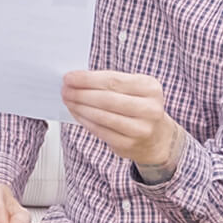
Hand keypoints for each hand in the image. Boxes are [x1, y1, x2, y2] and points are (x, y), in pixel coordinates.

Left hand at [61, 70, 178, 166]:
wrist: (157, 137)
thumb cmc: (139, 107)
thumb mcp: (133, 89)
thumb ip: (109, 82)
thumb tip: (76, 79)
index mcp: (150, 88)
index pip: (113, 80)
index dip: (87, 79)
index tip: (69, 77)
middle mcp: (149, 108)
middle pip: (107, 98)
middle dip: (81, 93)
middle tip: (65, 90)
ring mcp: (140, 129)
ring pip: (102, 116)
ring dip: (80, 107)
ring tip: (68, 100)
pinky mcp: (129, 144)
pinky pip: (101, 131)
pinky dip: (85, 121)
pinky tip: (77, 113)